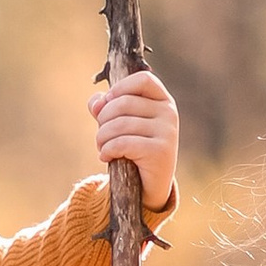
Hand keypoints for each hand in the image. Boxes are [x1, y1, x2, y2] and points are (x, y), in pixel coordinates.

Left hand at [94, 66, 179, 215]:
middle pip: (123, 103)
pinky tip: (106, 157)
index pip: (143, 80)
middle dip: (103, 119)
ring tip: (102, 147)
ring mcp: (167, 132)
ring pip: (120, 124)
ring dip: (102, 138)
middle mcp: (169, 113)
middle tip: (101, 136)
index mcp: (162, 101)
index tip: (107, 103)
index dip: (120, 88)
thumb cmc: (133, 149)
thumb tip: (96, 102)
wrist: (149, 186)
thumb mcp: (120, 124)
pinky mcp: (160, 152)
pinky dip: (107, 150)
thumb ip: (105, 107)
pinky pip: (122, 143)